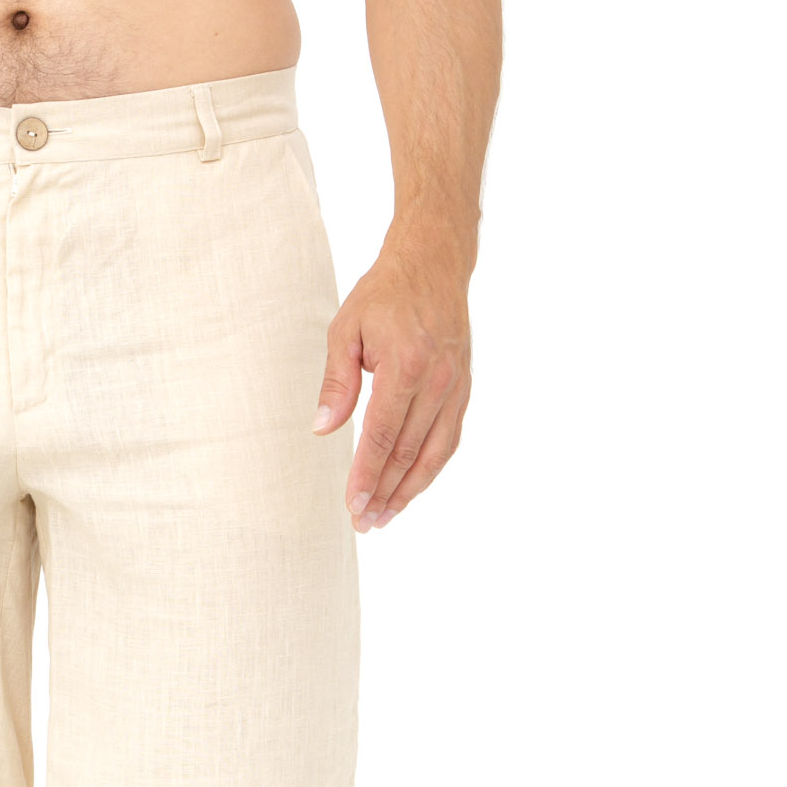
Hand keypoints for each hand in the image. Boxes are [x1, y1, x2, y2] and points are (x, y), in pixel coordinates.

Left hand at [314, 230, 472, 531]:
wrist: (434, 263)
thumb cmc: (384, 295)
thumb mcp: (346, 330)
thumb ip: (336, 383)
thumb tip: (323, 430)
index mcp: (405, 365)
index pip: (382, 436)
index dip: (366, 476)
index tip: (352, 505)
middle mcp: (437, 380)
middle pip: (408, 453)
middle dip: (384, 493)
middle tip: (363, 523)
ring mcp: (456, 387)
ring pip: (433, 454)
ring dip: (409, 492)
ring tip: (384, 517)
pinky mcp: (464, 390)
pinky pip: (448, 441)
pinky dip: (429, 470)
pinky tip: (410, 489)